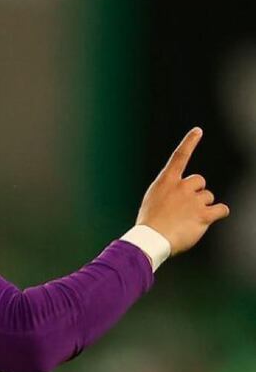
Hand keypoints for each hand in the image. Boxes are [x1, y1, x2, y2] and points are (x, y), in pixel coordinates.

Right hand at [135, 127, 229, 254]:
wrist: (151, 240)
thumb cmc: (149, 225)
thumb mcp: (152, 203)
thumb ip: (168, 195)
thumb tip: (183, 199)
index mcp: (165, 182)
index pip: (179, 157)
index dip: (189, 142)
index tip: (198, 131)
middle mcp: (181, 187)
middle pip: (199, 182)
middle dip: (196, 193)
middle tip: (186, 208)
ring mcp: (193, 200)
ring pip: (208, 197)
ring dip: (203, 207)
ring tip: (189, 220)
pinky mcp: (204, 214)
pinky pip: (221, 209)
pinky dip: (218, 213)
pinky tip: (208, 220)